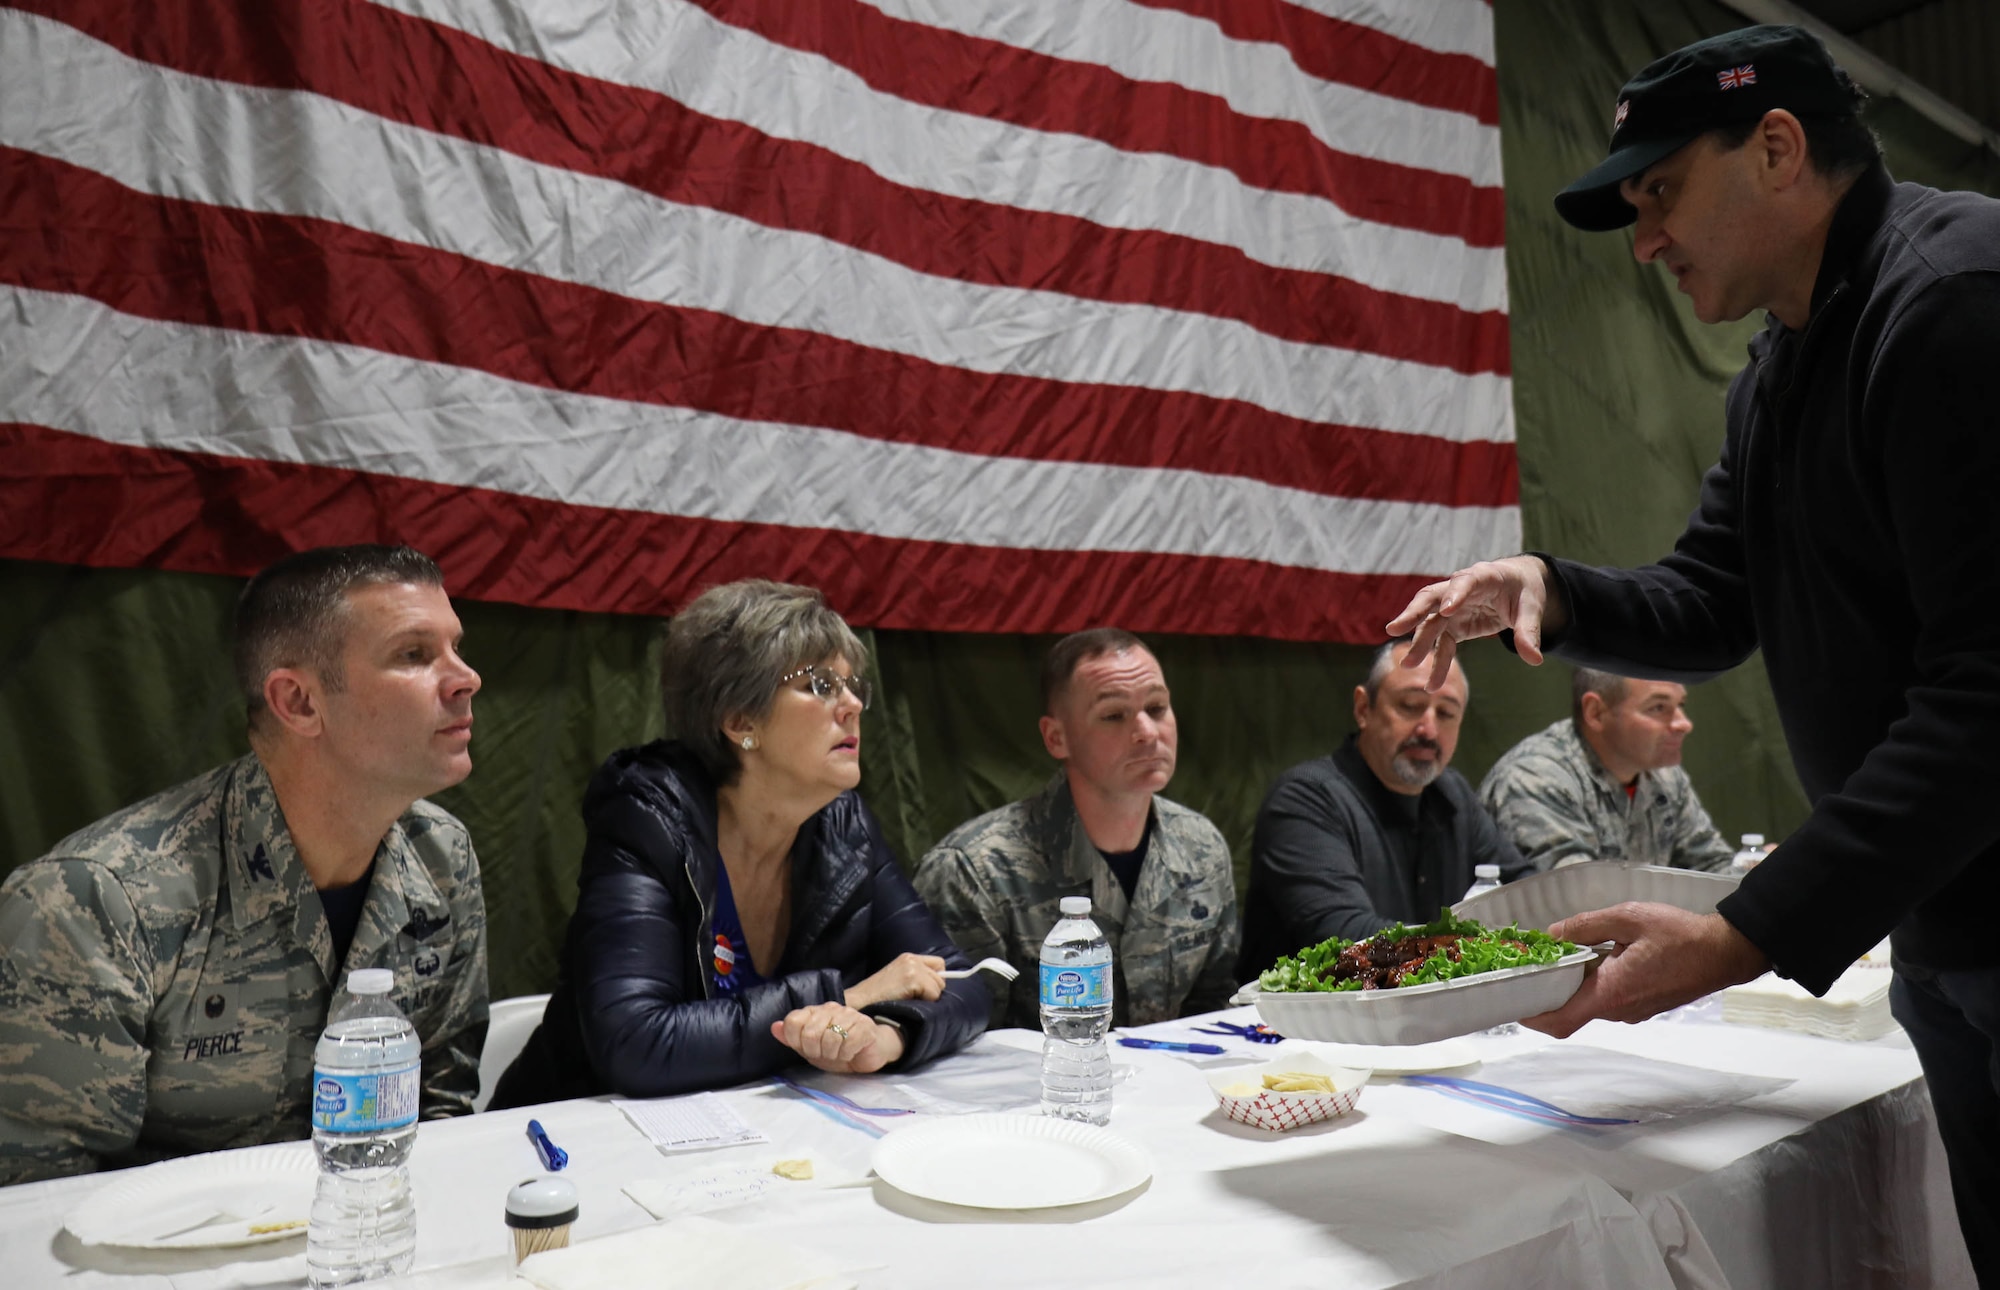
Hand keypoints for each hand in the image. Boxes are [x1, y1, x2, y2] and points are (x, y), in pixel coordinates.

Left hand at [770, 1002, 903, 1073]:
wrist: (868, 1053)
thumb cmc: (837, 1051)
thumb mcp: (809, 1049)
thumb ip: (791, 1038)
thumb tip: (774, 1027)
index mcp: (814, 1012)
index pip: (793, 1021)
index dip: (796, 1041)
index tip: (806, 1049)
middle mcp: (831, 1008)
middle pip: (810, 1032)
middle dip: (816, 1051)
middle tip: (824, 1054)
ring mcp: (849, 1015)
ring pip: (830, 1038)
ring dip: (833, 1054)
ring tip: (838, 1054)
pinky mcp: (865, 1026)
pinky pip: (849, 1043)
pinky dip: (847, 1054)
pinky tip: (850, 1053)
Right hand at [843, 953, 946, 1010]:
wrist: (859, 1003)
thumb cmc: (876, 998)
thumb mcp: (898, 981)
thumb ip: (916, 978)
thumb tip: (938, 988)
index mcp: (908, 958)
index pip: (938, 964)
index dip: (934, 979)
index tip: (926, 992)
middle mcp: (912, 959)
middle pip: (941, 976)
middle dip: (932, 990)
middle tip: (915, 999)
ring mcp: (913, 967)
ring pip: (939, 986)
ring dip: (929, 997)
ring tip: (910, 1001)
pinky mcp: (913, 979)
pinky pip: (933, 994)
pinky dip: (925, 1002)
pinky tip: (908, 1003)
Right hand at [1384, 555, 1564, 691]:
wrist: (1516, 587)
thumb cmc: (1524, 591)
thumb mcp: (1532, 608)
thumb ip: (1529, 631)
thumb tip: (1534, 659)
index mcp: (1483, 576)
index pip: (1466, 582)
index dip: (1455, 594)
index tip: (1446, 610)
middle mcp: (1460, 590)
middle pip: (1431, 598)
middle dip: (1413, 614)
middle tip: (1394, 630)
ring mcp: (1452, 608)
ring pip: (1430, 623)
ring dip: (1420, 644)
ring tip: (1409, 665)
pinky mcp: (1453, 624)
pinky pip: (1442, 644)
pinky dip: (1438, 663)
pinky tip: (1432, 684)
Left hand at [1521, 904, 1768, 1038]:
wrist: (1725, 952)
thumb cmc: (1683, 936)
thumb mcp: (1628, 918)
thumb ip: (1586, 926)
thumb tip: (1554, 934)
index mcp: (1612, 992)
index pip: (1560, 1019)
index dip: (1531, 1016)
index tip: (1512, 1001)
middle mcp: (1620, 1010)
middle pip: (1570, 1010)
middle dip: (1550, 989)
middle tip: (1534, 964)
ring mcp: (1633, 1011)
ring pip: (1590, 1003)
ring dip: (1576, 983)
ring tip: (1567, 953)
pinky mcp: (1643, 1006)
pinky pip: (1609, 998)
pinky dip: (1596, 983)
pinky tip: (1598, 956)